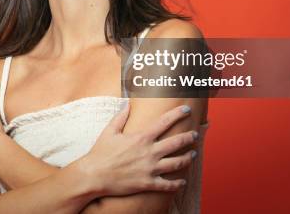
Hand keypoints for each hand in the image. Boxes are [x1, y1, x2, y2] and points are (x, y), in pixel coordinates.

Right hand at [77, 103, 197, 195]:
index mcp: (142, 137)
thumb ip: (121, 116)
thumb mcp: (109, 131)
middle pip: (177, 142)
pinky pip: (168, 185)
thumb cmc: (100, 152)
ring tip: (193, 154)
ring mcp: (150, 169)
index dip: (178, 114)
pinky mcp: (148, 183)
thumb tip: (127, 104)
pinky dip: (177, 184)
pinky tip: (182, 181)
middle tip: (195, 134)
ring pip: (177, 163)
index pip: (165, 122)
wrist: (94, 175)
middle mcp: (150, 152)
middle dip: (189, 137)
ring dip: (188, 158)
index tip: (186, 110)